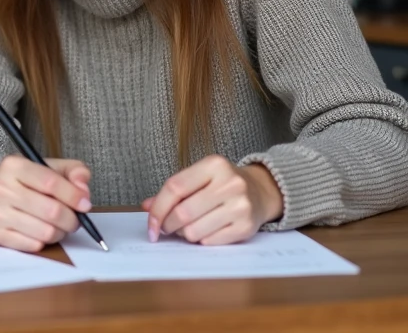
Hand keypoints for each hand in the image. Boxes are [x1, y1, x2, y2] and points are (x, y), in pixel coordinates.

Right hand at [0, 155, 91, 251]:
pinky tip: (41, 231)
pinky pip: (33, 246)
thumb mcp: (47, 167)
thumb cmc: (23, 182)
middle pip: (51, 211)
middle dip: (71, 219)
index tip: (85, 204)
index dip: (74, 196)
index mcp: (13, 165)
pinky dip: (44, 241)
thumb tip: (83, 191)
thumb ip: (73, 172)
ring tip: (59, 226)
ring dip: (60, 232)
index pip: (51, 183)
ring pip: (45, 232)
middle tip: (75, 219)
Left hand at [142, 155, 283, 245]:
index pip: (175, 187)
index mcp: (214, 165)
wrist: (260, 191)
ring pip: (194, 231)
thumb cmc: (222, 184)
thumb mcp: (199, 177)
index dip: (157, 208)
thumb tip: (146, 206)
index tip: (150, 224)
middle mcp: (230, 183)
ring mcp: (241, 206)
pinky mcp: (247, 226)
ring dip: (184, 234)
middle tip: (166, 228)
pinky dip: (201, 240)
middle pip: (183, 212)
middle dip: (168, 225)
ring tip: (187, 228)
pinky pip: (210, 241)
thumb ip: (173, 190)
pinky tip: (205, 231)